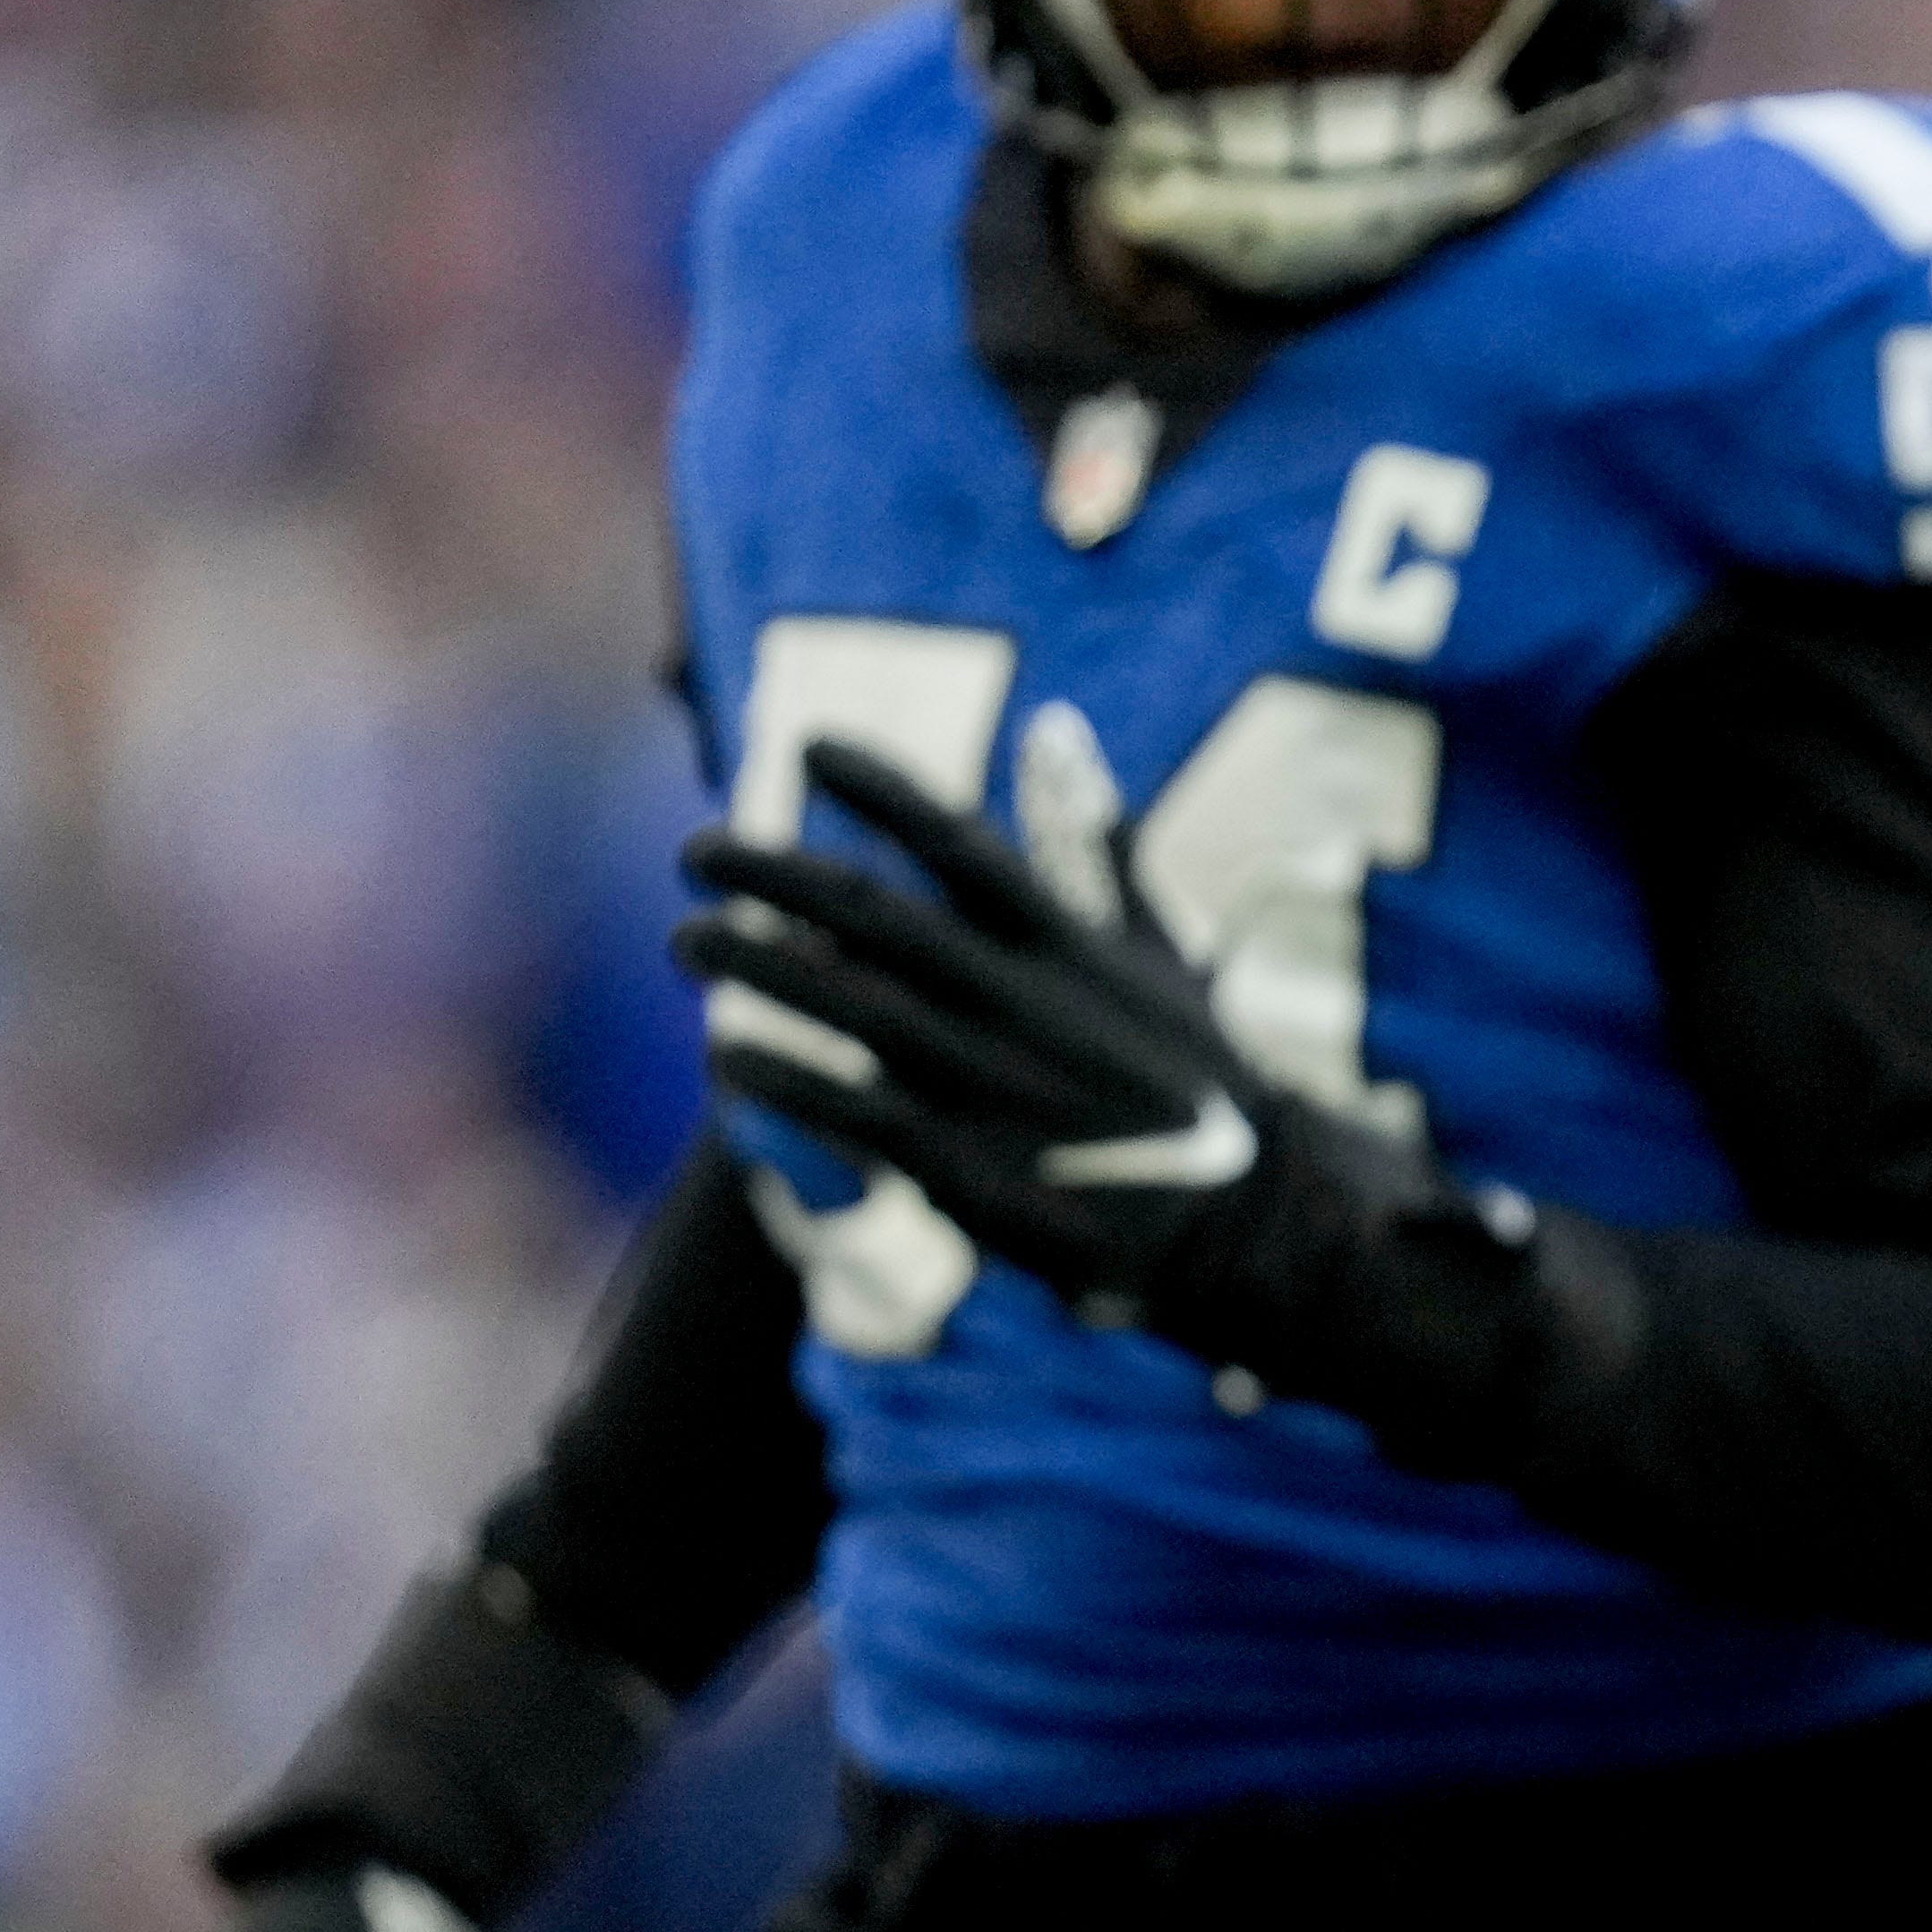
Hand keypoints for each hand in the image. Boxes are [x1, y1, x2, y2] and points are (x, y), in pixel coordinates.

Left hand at [674, 735, 1444, 1337]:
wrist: (1246, 1209)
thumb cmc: (1187, 1070)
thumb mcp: (1156, 945)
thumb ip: (1093, 839)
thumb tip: (1052, 723)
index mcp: (1068, 941)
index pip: (958, 842)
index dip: (878, 790)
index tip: (807, 751)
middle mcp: (1025, 1001)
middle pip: (871, 916)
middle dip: (771, 873)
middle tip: (696, 850)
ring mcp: (994, 1083)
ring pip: (844, 1008)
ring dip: (752, 966)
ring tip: (685, 938)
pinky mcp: (970, 1166)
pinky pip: (849, 1111)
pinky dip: (781, 1080)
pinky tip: (725, 1054)